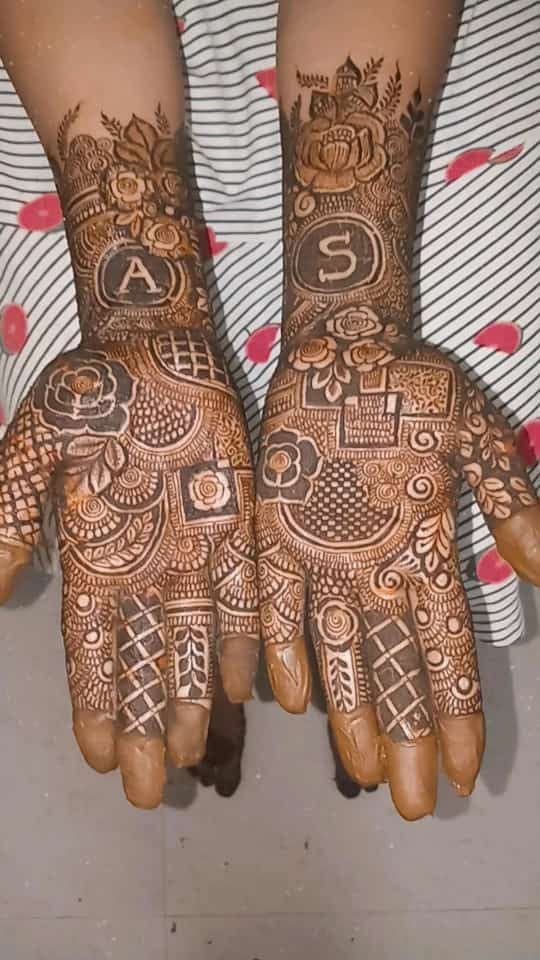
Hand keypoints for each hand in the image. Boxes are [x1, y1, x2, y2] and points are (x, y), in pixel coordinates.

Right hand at [0, 327, 257, 806]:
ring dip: (196, 697)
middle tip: (152, 788)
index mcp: (94, 557)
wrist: (153, 348)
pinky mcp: (242, 526)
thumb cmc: (88, 397)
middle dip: (148, 724)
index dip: (95, 703)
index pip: (92, 648)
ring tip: (197, 754)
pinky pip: (247, 594)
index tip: (98, 759)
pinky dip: (246, 639)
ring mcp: (196, 550)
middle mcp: (146, 568)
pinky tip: (248, 686)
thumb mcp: (34, 455)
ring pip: (196, 640)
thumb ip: (11, 522)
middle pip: (147, 661)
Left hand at [256, 310, 539, 819]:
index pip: (448, 652)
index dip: (459, 714)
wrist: (345, 351)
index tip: (468, 770)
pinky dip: (282, 650)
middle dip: (408, 739)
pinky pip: (275, 605)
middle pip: (395, 672)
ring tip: (363, 773)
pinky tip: (292, 701)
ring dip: (351, 714)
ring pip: (338, 654)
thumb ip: (510, 500)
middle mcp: (376, 572)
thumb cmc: (415, 391)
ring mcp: (323, 559)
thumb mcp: (476, 437)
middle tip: (417, 805)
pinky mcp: (274, 537)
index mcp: (426, 553)